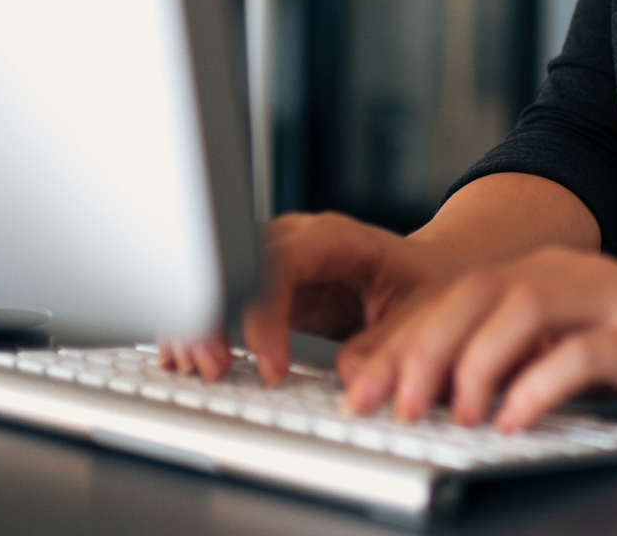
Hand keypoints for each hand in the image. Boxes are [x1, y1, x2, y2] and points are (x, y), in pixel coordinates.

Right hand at [159, 211, 463, 383]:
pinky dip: (200, 326)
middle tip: (212, 369)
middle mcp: (297, 240)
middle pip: (235, 263)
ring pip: (217, 277)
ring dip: (198, 322)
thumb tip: (352, 378)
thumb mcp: (421, 314)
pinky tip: (185, 356)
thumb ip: (387, 344)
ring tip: (195, 368)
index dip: (267, 314)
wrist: (430, 272)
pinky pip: (221, 298)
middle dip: (214, 315)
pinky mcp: (265, 287)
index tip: (271, 366)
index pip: (282, 264)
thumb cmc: (427, 284)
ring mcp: (275, 260)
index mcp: (335, 238)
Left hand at [333, 247, 616, 429]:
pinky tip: (514, 418)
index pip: (450, 296)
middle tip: (392, 406)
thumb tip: (423, 388)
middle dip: (421, 351)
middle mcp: (567, 275)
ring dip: (475, 363)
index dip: (398, 342)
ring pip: (520, 309)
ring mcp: (606, 301)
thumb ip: (505, 357)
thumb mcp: (564, 346)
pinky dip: (539, 385)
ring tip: (455, 414)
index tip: (360, 390)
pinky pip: (581, 353)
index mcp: (541, 273)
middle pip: (475, 294)